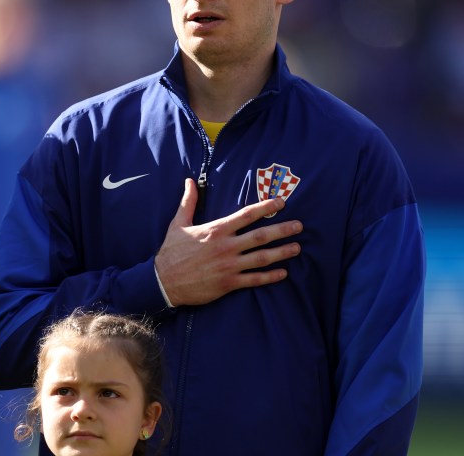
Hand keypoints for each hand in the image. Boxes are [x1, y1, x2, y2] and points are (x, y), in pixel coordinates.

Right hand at [154, 178, 301, 306]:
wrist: (164, 281)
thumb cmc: (172, 251)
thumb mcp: (178, 223)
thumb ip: (188, 202)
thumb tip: (188, 181)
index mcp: (216, 230)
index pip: (247, 215)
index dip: (266, 207)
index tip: (281, 202)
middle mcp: (226, 246)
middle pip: (261, 236)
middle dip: (283, 230)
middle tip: (299, 226)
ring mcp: (229, 266)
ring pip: (262, 258)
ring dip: (282, 253)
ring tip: (297, 248)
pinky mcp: (229, 283)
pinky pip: (255, 279)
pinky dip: (270, 276)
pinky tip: (283, 273)